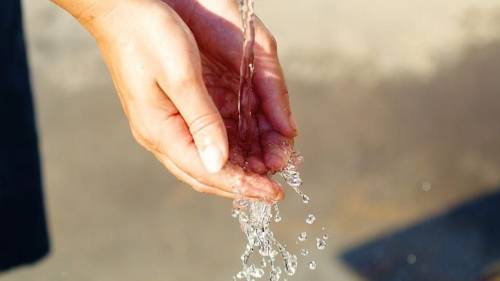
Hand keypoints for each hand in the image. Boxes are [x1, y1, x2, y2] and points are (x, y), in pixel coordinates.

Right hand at [53, 0, 295, 199]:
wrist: (120, 10)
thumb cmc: (147, 36)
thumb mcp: (181, 76)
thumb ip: (202, 121)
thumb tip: (219, 163)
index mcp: (160, 131)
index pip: (207, 172)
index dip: (242, 185)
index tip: (273, 193)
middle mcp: (161, 135)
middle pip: (205, 174)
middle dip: (242, 183)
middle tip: (273, 189)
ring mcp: (164, 125)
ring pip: (205, 160)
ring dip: (237, 168)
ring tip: (267, 169)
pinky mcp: (171, 113)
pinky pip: (202, 141)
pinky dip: (228, 149)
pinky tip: (247, 149)